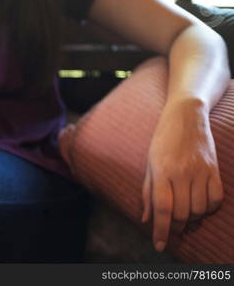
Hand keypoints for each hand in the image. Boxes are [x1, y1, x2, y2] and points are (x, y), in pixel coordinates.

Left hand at [141, 99, 222, 251]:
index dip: (160, 230)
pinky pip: (216, 199)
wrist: (186, 116)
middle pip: (182, 213)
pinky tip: (200, 207)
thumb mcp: (149, 164)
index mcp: (161, 171)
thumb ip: (147, 192)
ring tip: (185, 218)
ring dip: (192, 220)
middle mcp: (182, 172)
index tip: (159, 245)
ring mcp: (201, 171)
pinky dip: (208, 209)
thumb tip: (146, 219)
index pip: (162, 208)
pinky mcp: (214, 170)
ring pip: (199, 209)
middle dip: (176, 227)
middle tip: (172, 228)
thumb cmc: (162, 141)